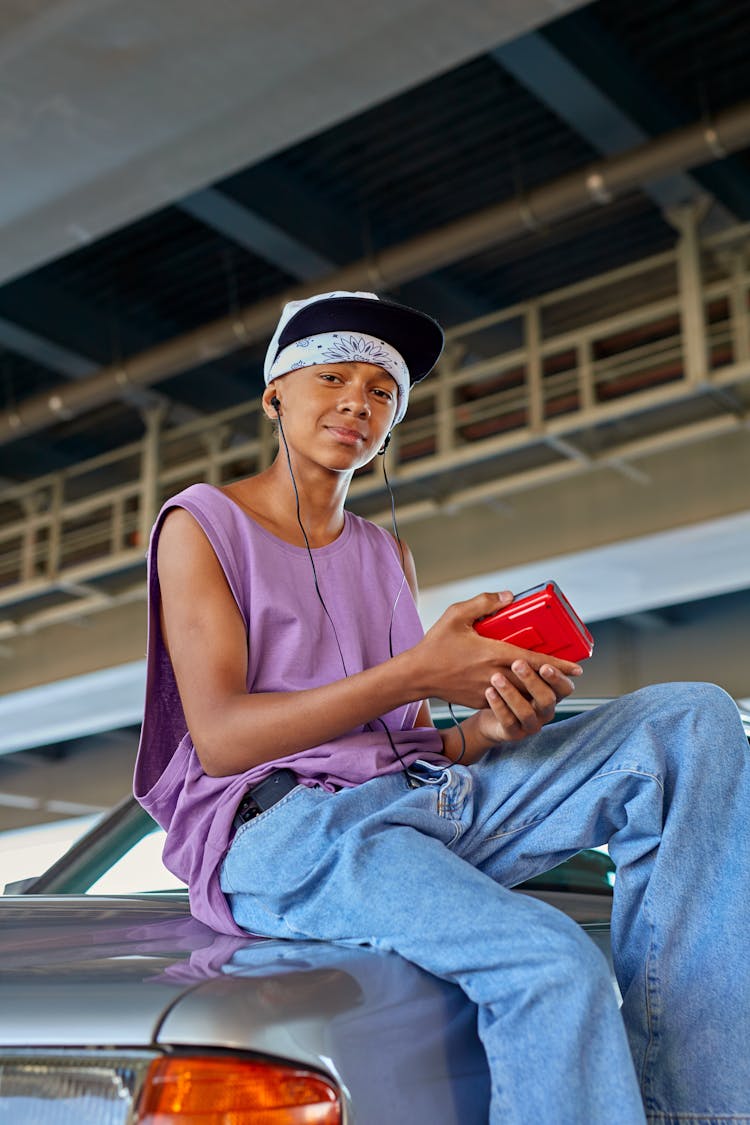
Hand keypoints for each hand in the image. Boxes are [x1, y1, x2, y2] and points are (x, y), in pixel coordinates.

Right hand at [415, 591, 582, 708]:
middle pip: (534, 681)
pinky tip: (522, 689)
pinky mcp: (481, 701)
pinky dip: (517, 695)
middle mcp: (494, 674)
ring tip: (551, 683)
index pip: (533, 661)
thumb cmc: (436, 645)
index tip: (577, 667)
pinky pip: (506, 699)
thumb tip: (508, 597)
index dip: (558, 665)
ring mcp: (488, 690)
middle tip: (569, 676)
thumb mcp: (456, 615)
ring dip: (538, 689)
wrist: (417, 675)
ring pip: (522, 693)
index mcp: (492, 653)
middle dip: (553, 680)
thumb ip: (484, 602)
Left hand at [474, 659, 576, 744]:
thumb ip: (529, 659)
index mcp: (552, 693)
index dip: (558, 677)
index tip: (545, 666)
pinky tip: (489, 692)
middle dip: (532, 681)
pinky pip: (508, 721)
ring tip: (496, 678)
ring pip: (526, 712)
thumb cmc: (510, 688)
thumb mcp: (521, 674)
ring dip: (511, 693)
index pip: (565, 688)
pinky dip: (499, 706)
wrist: (490, 717)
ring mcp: (530, 724)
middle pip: (548, 699)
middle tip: (517, 664)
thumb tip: (529, 628)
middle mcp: (545, 711)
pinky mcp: (513, 733)